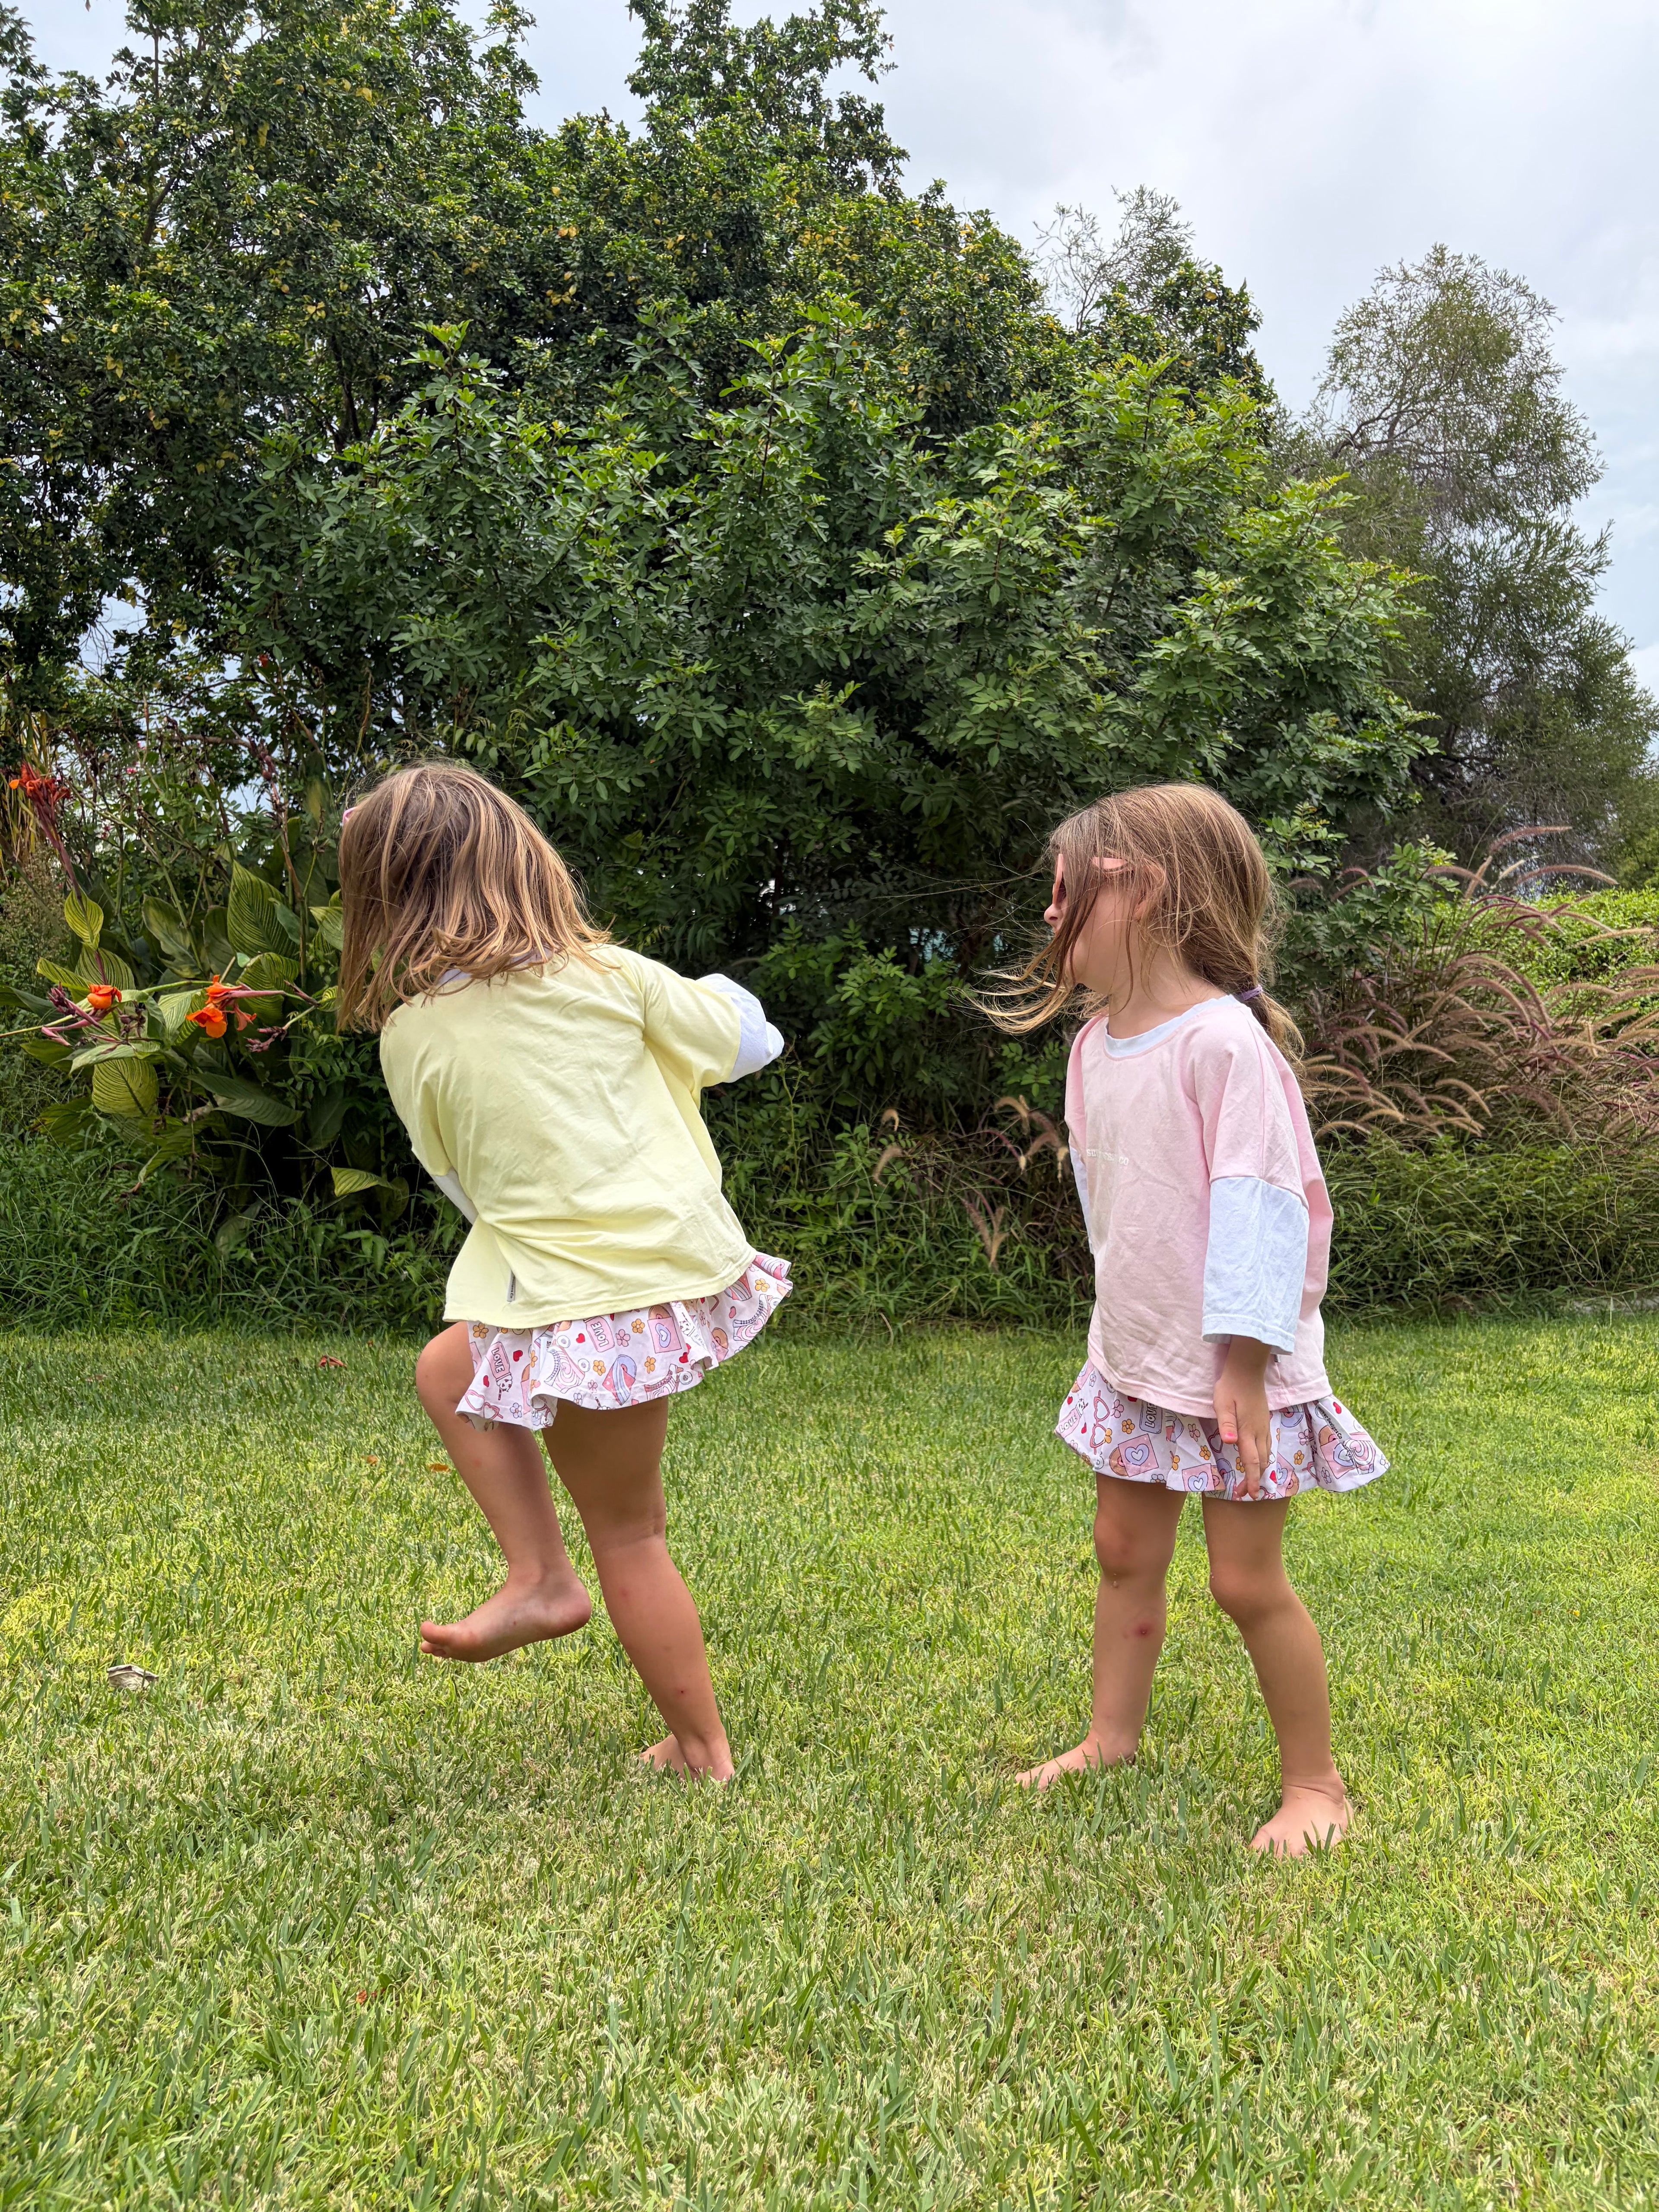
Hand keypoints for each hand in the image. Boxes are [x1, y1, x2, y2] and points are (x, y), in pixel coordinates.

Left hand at [1214, 1337, 1271, 1499]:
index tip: (1250, 1495)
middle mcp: (1259, 1431)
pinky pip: (1267, 1445)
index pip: (1252, 1461)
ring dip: (1260, 1470)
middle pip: (1262, 1462)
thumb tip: (1230, 1443)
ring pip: (1266, 1454)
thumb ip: (1226, 1423)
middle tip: (1246, 1494)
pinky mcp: (1264, 1421)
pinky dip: (1263, 1458)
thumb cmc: (1231, 1386)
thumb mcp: (1222, 1403)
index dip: (1251, 1480)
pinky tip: (1257, 1460)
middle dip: (1255, 1480)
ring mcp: (1263, 1426)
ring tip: (1252, 1481)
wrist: (1247, 1369)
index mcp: (1248, 1430)